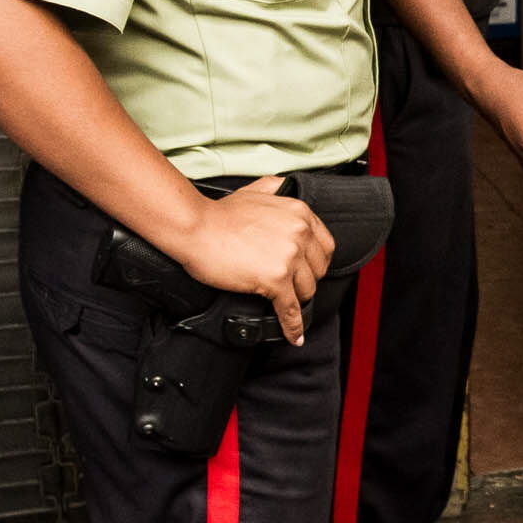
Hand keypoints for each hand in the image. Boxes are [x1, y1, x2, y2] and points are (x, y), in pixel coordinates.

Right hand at [175, 176, 332, 342]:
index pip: (326, 246)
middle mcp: (300, 233)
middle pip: (317, 270)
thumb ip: (276, 188)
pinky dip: (293, 326)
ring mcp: (288, 257)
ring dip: (296, 300)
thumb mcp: (256, 190)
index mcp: (300, 213)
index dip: (317, 262)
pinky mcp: (274, 280)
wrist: (197, 227)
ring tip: (285, 304)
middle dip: (305, 281)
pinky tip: (294, 336)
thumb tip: (285, 187)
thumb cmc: (220, 213)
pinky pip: (291, 309)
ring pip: (306, 291)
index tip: (309, 271)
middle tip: (291, 287)